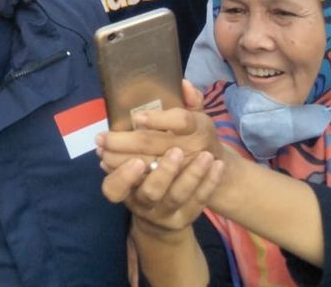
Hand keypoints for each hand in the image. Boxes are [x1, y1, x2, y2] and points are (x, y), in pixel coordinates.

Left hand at [97, 80, 221, 172]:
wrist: (215, 171)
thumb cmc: (198, 135)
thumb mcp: (200, 115)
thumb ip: (192, 98)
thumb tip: (183, 83)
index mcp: (198, 127)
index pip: (180, 120)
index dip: (159, 119)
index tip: (137, 117)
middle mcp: (190, 148)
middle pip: (154, 143)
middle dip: (125, 141)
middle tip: (102, 137)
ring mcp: (181, 169)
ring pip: (147, 165)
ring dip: (121, 158)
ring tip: (102, 150)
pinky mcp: (171, 185)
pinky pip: (145, 181)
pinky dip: (125, 173)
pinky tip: (108, 165)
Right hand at [102, 147, 223, 233]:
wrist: (163, 214)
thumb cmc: (145, 176)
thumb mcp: (132, 161)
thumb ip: (137, 137)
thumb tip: (142, 115)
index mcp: (123, 188)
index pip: (113, 188)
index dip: (123, 176)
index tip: (136, 161)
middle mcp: (141, 202)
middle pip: (150, 192)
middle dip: (163, 172)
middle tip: (177, 151)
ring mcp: (165, 212)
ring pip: (178, 196)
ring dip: (192, 175)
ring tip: (206, 155)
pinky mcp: (186, 215)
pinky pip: (200, 200)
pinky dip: (209, 182)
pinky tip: (217, 165)